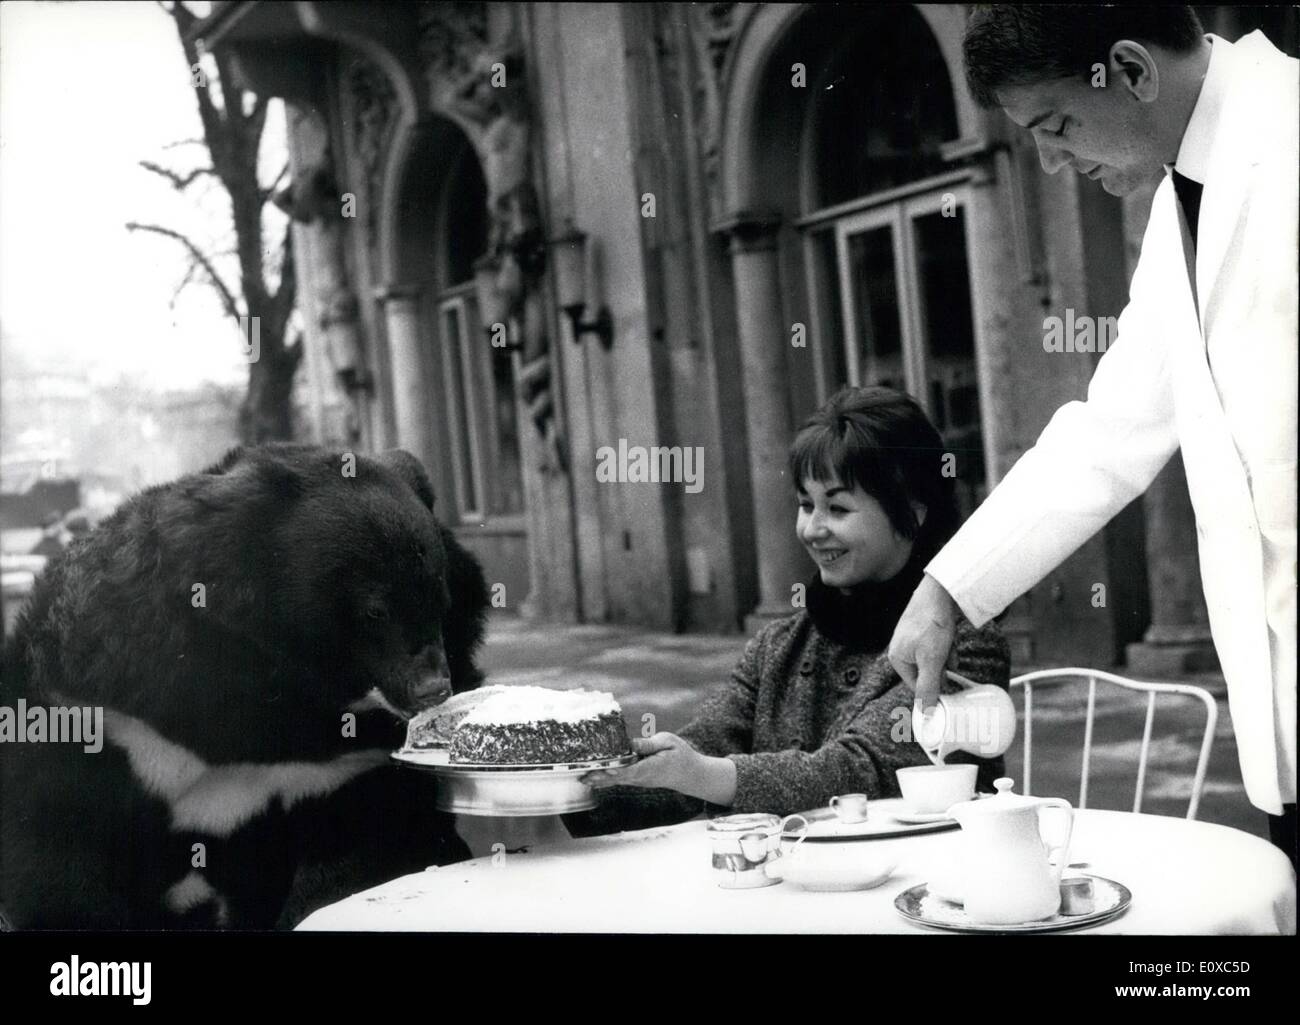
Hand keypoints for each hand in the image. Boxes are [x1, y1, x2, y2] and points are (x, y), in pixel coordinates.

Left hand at [581, 732, 736, 804]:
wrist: (690, 775)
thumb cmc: (681, 755)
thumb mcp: (668, 742)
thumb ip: (648, 744)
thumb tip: (630, 743)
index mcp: (650, 767)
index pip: (629, 770)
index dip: (614, 770)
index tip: (600, 768)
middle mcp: (642, 777)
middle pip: (618, 778)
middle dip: (600, 776)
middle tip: (582, 775)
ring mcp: (640, 781)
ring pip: (617, 781)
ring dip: (600, 780)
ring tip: (583, 779)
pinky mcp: (638, 780)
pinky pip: (620, 780)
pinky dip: (607, 780)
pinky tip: (594, 780)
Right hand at [888, 573, 958, 713]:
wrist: (940, 592)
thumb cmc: (931, 624)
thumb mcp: (932, 661)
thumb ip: (928, 688)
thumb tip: (925, 713)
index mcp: (897, 659)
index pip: (916, 686)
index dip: (935, 687)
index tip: (950, 687)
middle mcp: (902, 650)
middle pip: (927, 673)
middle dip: (942, 668)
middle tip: (948, 657)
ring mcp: (913, 639)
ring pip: (935, 660)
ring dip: (947, 657)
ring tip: (949, 644)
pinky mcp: (925, 631)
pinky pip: (938, 647)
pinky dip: (948, 646)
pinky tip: (951, 638)